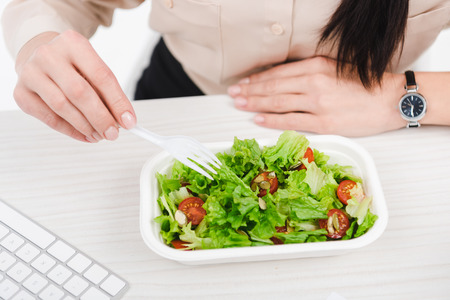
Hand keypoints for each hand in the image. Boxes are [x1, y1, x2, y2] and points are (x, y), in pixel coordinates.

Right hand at [14, 30, 135, 141]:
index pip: (101, 76)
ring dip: (86, 126)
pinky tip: (84, 135)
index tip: (129, 121)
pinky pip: (49, 118)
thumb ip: (107, 92)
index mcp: (73, 43)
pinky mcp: (21, 93)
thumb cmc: (72, 64)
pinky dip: (70, 130)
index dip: (117, 102)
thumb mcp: (92, 67)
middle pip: (80, 92)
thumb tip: (122, 119)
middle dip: (101, 118)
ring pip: (62, 107)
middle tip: (113, 133)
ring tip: (100, 135)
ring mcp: (31, 73)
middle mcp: (49, 55)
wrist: (40, 55)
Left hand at [228, 56, 405, 136]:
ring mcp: (317, 103)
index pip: (278, 73)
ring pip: (278, 102)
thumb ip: (310, 73)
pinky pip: (291, 120)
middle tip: (233, 94)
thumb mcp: (335, 68)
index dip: (257, 79)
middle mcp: (314, 82)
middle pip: (273, 87)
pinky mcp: (324, 122)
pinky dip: (272, 119)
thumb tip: (285, 80)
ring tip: (240, 104)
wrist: (392, 99)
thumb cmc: (366, 84)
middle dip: (250, 91)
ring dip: (255, 104)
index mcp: (316, 66)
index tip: (244, 83)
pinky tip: (258, 118)